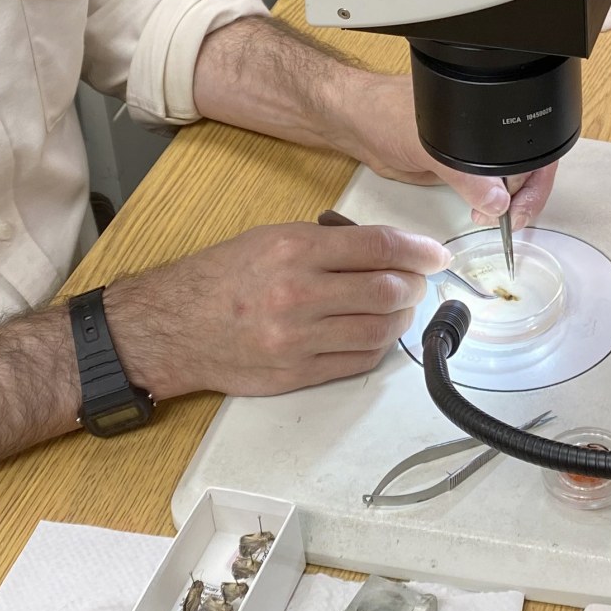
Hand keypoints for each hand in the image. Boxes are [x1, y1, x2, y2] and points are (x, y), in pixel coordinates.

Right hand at [100, 221, 449, 400]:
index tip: (436, 254)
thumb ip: (327, 242)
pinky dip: (377, 346)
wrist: (173, 328)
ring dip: (400, 318)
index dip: (417, 250)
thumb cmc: (221, 277)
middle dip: (413, 285)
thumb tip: (382, 250)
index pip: (377, 247)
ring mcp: (299, 339)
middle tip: (417, 281)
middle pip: (386, 290)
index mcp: (294, 249)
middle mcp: (299, 294)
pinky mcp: (297, 373)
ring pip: (378, 330)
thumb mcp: (271, 237)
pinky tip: (374, 332)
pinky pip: (358, 362)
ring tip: (398, 307)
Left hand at [344, 72, 560, 230]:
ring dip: (503, 205)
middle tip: (506, 220)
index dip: (534, 182)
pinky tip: (479, 213)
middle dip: (521, 198)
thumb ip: (466, 176)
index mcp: (492, 114)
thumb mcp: (431, 146)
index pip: (532, 150)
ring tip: (486, 217)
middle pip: (525, 170)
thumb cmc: (387, 113)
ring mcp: (472, 152)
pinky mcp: (455, 169)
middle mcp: (487, 132)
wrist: (357, 124)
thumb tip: (498, 201)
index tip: (520, 209)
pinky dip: (485, 204)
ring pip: (504, 184)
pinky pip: (481, 189)